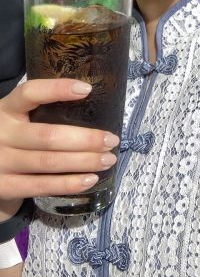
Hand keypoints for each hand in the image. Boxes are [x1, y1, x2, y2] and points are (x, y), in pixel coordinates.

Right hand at [0, 78, 118, 206]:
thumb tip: (90, 104)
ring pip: (49, 162)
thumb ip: (40, 111)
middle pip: (48, 135)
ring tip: (108, 159)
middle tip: (111, 140)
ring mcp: (1, 162)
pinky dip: (70, 184)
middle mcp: (1, 134)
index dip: (57, 89)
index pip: (29, 93)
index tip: (87, 89)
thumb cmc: (11, 137)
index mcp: (6, 109)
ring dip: (84, 161)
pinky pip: (42, 186)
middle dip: (86, 139)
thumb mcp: (17, 118)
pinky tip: (90, 179)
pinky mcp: (5, 187)